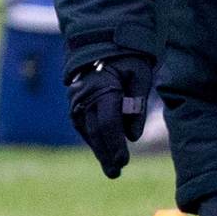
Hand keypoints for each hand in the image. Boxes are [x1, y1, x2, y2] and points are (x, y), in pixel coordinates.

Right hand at [67, 51, 155, 178]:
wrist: (103, 41)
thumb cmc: (128, 58)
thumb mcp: (140, 75)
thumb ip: (138, 105)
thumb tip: (133, 136)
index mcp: (103, 87)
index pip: (108, 123)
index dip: (115, 144)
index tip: (123, 161)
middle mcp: (85, 96)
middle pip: (95, 131)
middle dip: (106, 154)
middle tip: (116, 174)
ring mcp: (77, 100)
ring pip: (87, 130)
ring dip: (98, 150)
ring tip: (111, 168)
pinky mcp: (76, 103)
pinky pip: (83, 125)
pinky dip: (93, 139)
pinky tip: (103, 152)